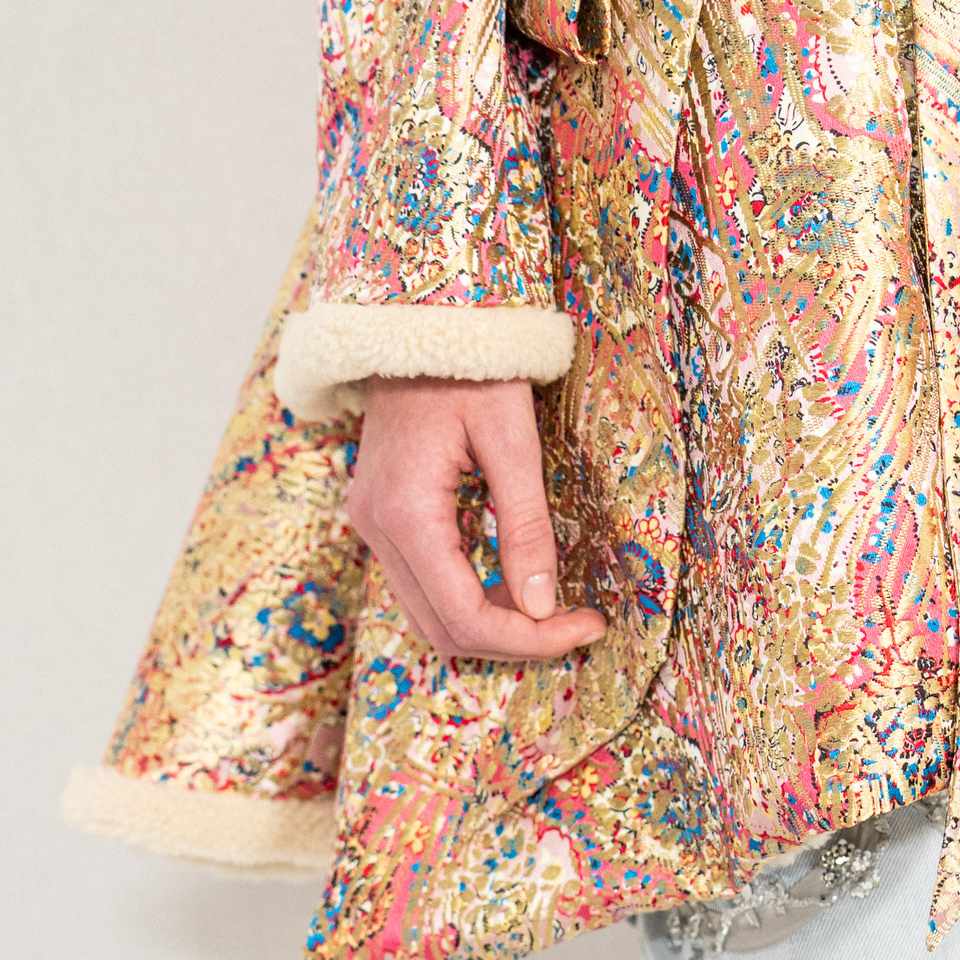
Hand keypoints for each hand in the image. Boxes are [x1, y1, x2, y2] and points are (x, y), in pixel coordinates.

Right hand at [345, 376, 606, 663]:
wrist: (418, 319)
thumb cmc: (472, 366)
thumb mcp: (512, 439)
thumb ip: (525, 525)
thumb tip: (541, 606)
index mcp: (407, 514)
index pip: (465, 617)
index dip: (530, 640)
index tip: (587, 626)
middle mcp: (377, 530)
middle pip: (443, 630)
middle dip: (515, 640)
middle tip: (578, 624)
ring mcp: (372, 525)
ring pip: (429, 615)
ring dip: (492, 625)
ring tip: (553, 609)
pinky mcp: (381, 516)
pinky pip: (422, 584)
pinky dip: (469, 599)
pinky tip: (515, 583)